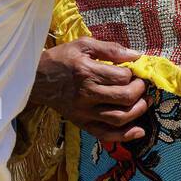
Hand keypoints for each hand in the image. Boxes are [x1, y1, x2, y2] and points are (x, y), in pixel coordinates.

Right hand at [31, 38, 149, 141]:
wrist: (36, 79)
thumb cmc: (62, 59)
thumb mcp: (83, 44)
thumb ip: (110, 48)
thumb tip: (136, 55)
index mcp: (87, 72)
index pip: (122, 77)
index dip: (135, 74)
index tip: (135, 72)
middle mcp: (86, 94)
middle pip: (124, 98)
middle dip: (140, 91)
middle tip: (141, 86)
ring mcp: (84, 112)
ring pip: (119, 118)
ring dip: (138, 111)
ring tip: (143, 102)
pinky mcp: (81, 123)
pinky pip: (105, 134)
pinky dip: (125, 136)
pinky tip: (139, 131)